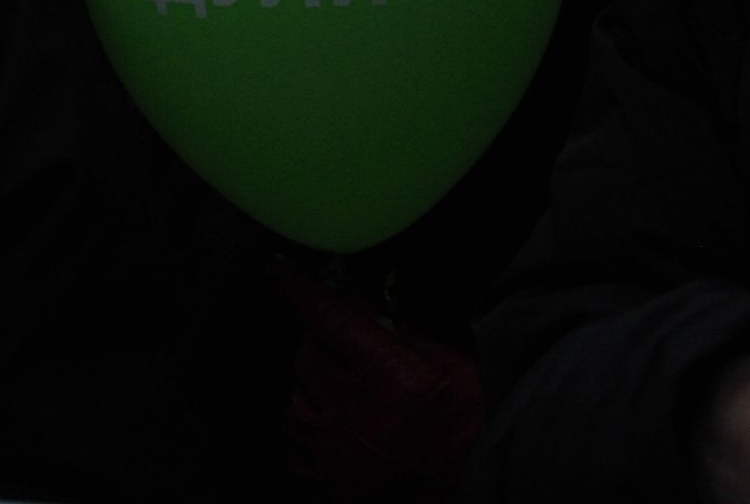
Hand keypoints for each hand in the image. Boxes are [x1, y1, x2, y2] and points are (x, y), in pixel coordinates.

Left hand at [276, 262, 483, 501]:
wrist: (470, 475)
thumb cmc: (459, 420)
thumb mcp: (443, 358)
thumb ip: (400, 326)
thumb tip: (364, 297)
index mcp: (381, 369)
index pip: (326, 315)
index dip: (298, 288)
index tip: (279, 270)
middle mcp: (347, 406)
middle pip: (304, 355)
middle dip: (317, 345)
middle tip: (340, 351)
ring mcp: (332, 446)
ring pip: (292, 401)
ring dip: (308, 390)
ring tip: (336, 393)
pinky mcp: (326, 479)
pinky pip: (295, 448)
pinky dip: (307, 434)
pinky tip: (330, 430)